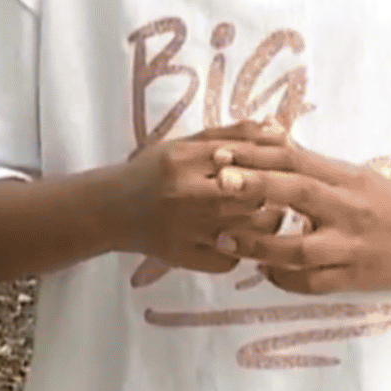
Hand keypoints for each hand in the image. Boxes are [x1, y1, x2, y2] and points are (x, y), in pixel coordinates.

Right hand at [107, 124, 297, 274]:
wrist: (110, 209)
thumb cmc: (152, 171)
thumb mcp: (184, 144)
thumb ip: (231, 136)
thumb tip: (280, 130)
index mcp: (184, 159)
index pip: (244, 159)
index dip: (270, 164)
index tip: (280, 168)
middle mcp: (184, 193)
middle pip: (251, 196)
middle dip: (271, 195)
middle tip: (278, 194)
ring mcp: (185, 229)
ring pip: (247, 231)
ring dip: (264, 225)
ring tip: (262, 216)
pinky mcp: (185, 258)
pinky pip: (230, 259)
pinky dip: (241, 252)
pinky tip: (238, 241)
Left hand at [236, 143, 390, 295]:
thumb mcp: (359, 177)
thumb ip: (316, 166)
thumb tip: (269, 142)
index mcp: (348, 179)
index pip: (298, 159)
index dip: (258, 154)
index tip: (222, 152)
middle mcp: (349, 210)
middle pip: (299, 193)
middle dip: (256, 187)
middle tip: (218, 184)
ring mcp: (351, 247)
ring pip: (299, 248)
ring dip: (258, 245)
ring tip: (225, 239)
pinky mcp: (355, 280)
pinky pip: (312, 284)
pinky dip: (284, 279)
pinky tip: (264, 271)